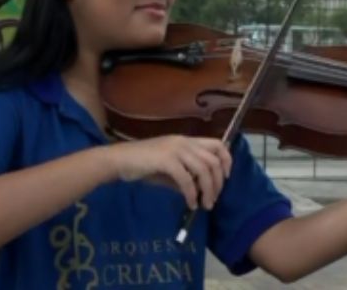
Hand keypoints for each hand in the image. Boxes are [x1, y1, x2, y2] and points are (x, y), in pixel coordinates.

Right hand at [106, 135, 231, 210]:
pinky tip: (190, 204)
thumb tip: (199, 191)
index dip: (227, 160)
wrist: (119, 160)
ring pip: (203, 169)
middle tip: (213, 199)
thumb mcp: (168, 169)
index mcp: (186, 141)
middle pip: (214, 159)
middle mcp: (184, 142)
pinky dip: (191, 194)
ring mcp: (175, 150)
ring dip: (208, 190)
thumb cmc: (142, 165)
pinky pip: (187, 179)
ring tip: (205, 205)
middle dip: (218, 182)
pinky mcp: (166, 160)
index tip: (226, 178)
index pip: (217, 144)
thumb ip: (185, 175)